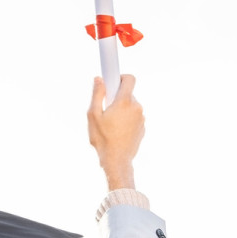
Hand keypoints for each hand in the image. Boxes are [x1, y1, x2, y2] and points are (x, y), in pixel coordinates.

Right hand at [87, 75, 143, 190]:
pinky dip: (126, 120)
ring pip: (130, 106)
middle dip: (117, 98)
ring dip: (121, 110)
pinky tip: (117, 132)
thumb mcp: (93, 115)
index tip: (112, 82)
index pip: (129, 78)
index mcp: (124, 101)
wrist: (116, 161)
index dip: (120, 77)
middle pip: (127, 93)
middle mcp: (136, 107)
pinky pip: (134, 117)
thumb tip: (99, 79)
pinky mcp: (142, 127)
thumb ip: (97, 94)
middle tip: (106, 110)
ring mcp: (141, 118)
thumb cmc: (103, 139)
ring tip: (111, 124)